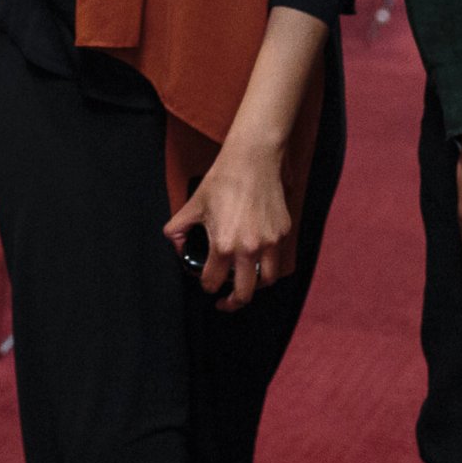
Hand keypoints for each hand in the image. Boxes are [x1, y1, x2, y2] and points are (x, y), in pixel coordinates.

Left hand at [164, 138, 294, 311]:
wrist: (252, 160)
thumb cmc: (222, 181)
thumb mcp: (193, 205)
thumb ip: (178, 230)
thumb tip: (177, 248)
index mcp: (223, 245)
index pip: (213, 282)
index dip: (205, 285)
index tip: (205, 282)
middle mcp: (249, 249)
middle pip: (244, 294)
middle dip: (232, 302)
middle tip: (225, 302)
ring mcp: (270, 242)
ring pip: (267, 281)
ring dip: (255, 287)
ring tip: (246, 284)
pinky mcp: (283, 233)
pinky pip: (277, 259)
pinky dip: (267, 265)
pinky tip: (257, 259)